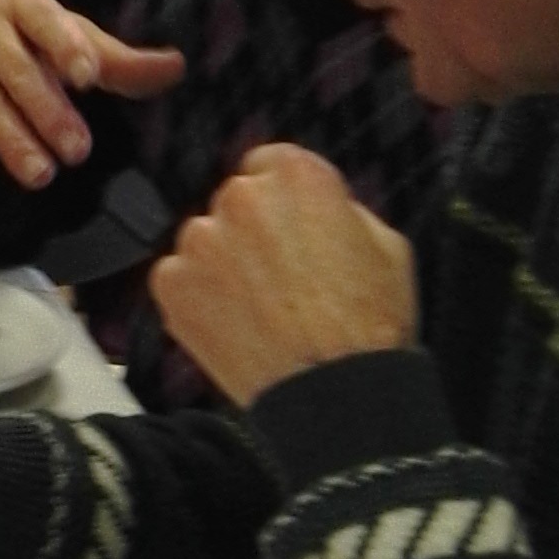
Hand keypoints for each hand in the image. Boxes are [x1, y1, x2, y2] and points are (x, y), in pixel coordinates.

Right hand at [0, 0, 186, 190]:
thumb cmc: (17, 33)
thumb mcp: (62, 34)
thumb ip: (114, 58)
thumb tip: (177, 67)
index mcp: (22, 2)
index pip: (44, 19)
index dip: (65, 46)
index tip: (88, 77)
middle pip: (16, 70)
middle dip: (47, 111)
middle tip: (79, 152)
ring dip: (12, 139)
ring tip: (41, 175)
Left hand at [151, 145, 417, 404]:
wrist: (336, 394)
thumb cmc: (370, 325)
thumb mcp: (386, 244)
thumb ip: (341, 210)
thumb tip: (317, 210)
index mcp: (298, 175)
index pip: (270, 164)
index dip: (282, 201)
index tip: (288, 227)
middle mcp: (242, 196)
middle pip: (236, 202)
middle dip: (253, 232)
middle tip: (280, 279)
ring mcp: (201, 240)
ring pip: (205, 240)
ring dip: (223, 263)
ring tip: (259, 309)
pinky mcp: (172, 283)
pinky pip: (180, 278)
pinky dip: (199, 297)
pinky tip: (235, 324)